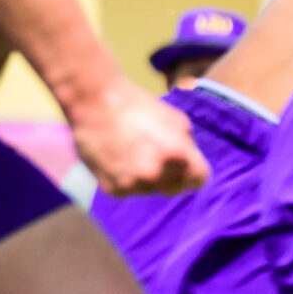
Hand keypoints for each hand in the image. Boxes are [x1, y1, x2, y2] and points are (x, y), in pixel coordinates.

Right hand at [73, 81, 208, 195]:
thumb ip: (188, 147)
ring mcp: (132, 184)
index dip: (193, 171)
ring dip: (147, 178)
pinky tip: (119, 160)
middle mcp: (155, 175)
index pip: (199, 180)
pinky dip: (126, 180)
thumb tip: (190, 164)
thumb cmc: (138, 106)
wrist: (93, 102)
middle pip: (175, 188)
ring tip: (134, 154)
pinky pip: (128, 191)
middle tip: (157, 156)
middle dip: (172, 175)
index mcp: (177, 157)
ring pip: (150, 190)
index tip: (187, 166)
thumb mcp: (177, 120)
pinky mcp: (111, 189)